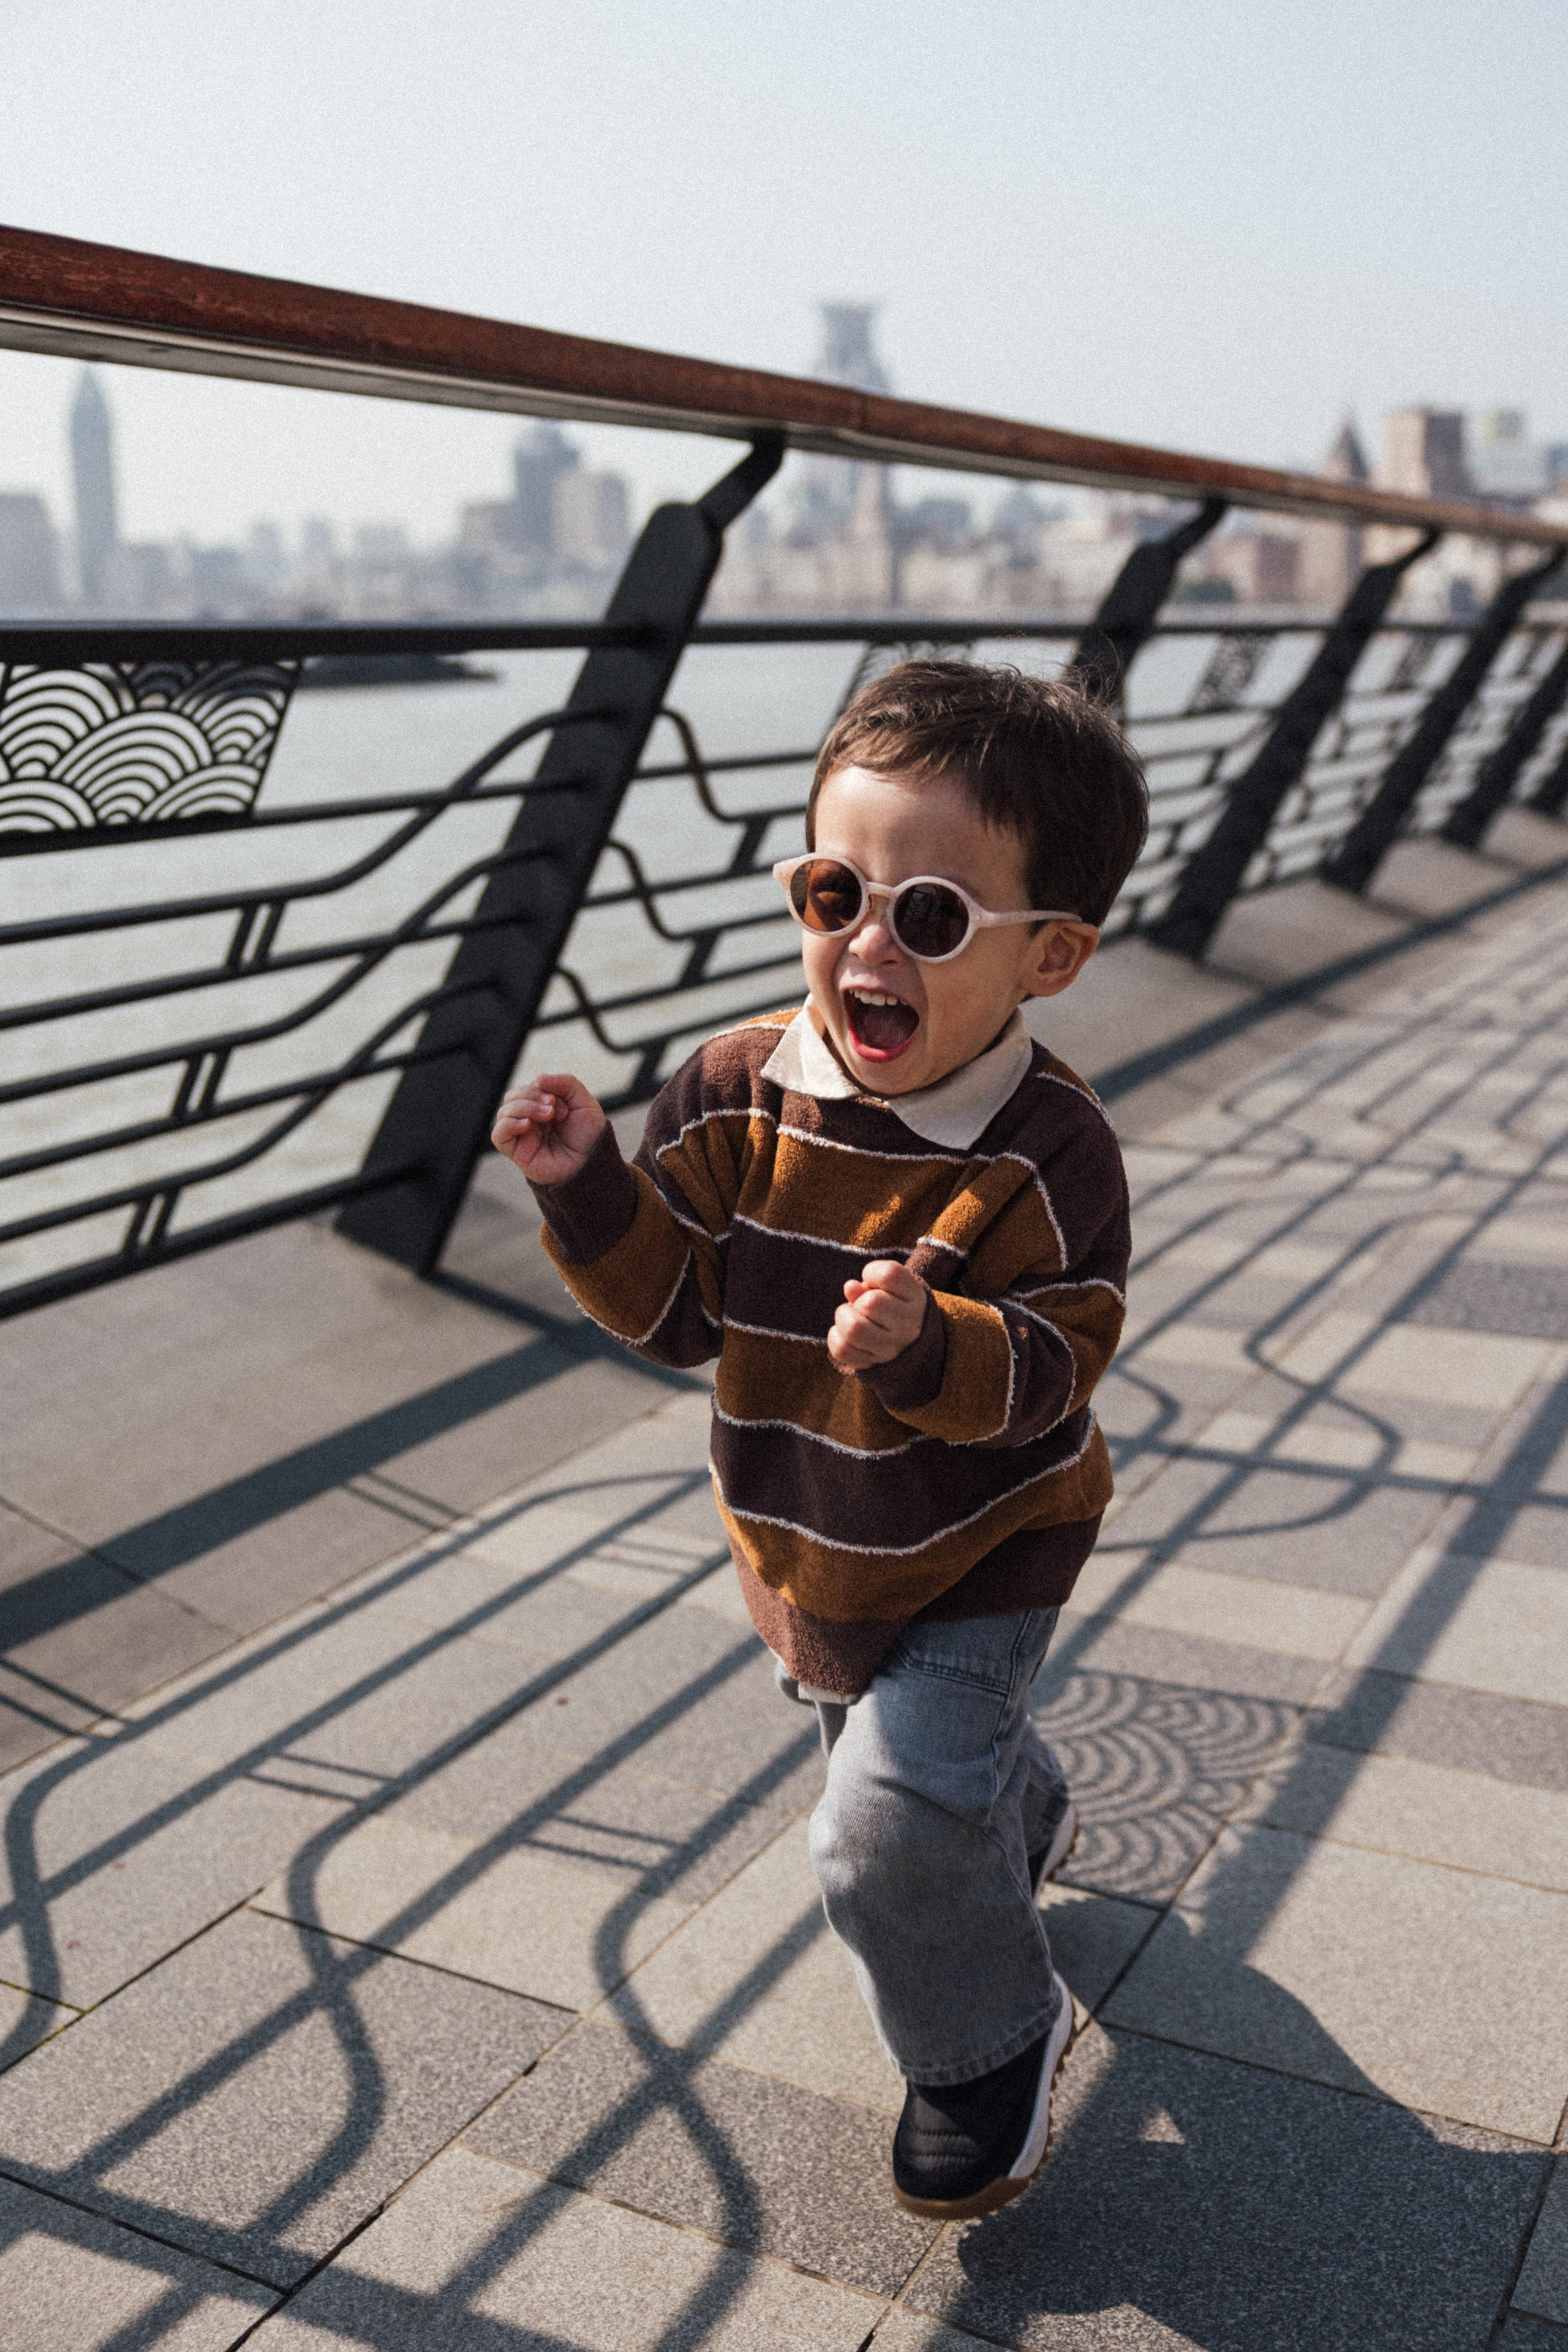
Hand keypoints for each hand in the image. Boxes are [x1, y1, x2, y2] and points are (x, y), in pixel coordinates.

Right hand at [492, 1072, 606, 1184]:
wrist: (591, 1163)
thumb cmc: (588, 1135)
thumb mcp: (584, 1102)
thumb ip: (566, 1083)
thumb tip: (539, 1076)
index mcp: (541, 1106)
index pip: (529, 1087)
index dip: (543, 1088)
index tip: (563, 1103)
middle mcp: (528, 1119)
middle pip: (513, 1096)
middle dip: (533, 1096)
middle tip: (553, 1108)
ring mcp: (521, 1134)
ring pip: (504, 1111)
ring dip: (524, 1107)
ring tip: (547, 1115)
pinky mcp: (516, 1151)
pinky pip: (498, 1134)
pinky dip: (509, 1124)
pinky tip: (527, 1125)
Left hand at [828, 1259, 927, 1373]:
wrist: (910, 1341)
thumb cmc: (895, 1304)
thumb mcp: (892, 1286)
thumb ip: (871, 1280)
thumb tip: (850, 1287)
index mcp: (915, 1297)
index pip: (890, 1275)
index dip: (872, 1272)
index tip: (872, 1280)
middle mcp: (908, 1324)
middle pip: (871, 1303)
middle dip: (858, 1299)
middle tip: (861, 1304)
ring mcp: (892, 1347)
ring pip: (855, 1329)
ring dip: (844, 1318)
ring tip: (850, 1317)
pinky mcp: (873, 1363)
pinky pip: (842, 1349)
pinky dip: (835, 1337)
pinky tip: (844, 1332)